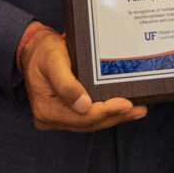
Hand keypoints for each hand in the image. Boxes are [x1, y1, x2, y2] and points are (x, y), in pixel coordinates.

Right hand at [20, 24, 146, 131]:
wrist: (34, 49)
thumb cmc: (44, 51)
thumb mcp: (54, 62)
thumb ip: (67, 84)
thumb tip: (84, 106)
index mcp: (46, 109)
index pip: (82, 117)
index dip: (106, 111)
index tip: (126, 104)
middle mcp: (50, 118)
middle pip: (89, 123)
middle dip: (115, 116)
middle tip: (139, 109)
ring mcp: (58, 118)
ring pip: (91, 122)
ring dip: (114, 117)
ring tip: (137, 111)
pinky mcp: (65, 113)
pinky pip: (88, 117)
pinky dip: (106, 113)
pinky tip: (122, 109)